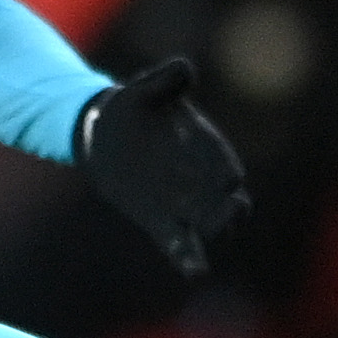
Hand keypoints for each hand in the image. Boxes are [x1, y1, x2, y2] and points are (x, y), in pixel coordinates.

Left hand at [76, 59, 249, 277]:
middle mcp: (200, 178)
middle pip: (224, 200)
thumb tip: (183, 67)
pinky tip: (196, 270)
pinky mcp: (157, 220)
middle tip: (232, 211)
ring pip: (206, 223)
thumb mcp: (145, 89)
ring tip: (217, 241)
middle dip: (229, 208)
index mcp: (205, 145)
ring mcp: (182, 202)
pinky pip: (178, 241)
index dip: (226, 170)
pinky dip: (188, 256)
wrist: (105, 130)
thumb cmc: (133, 106)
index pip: (223, 162)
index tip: (229, 178)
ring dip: (211, 231)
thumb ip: (165, 81)